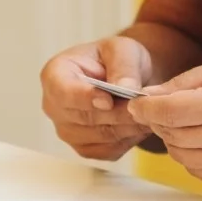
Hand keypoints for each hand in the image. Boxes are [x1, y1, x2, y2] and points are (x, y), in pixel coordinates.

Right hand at [39, 35, 156, 159]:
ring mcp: (67, 131)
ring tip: (148, 113)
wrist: (126, 79)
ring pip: (100, 136)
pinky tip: (139, 124)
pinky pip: (108, 150)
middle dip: (117, 113)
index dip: (85, 98)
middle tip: (144, 106)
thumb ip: (123, 67)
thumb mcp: (122, 50)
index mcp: (54, 75)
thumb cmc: (117, 58)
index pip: (63, 93)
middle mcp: (54, 107)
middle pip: (84, 118)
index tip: (109, 100)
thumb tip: (124, 87)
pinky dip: (128, 139)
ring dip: (127, 126)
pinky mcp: (84, 148)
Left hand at [128, 55, 201, 185]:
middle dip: (160, 119)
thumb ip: (185, 83)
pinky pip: (197, 169)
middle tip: (166, 106)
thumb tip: (150, 96)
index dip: (144, 107)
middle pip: (169, 134)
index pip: (166, 112)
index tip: (136, 102)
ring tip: (190, 119)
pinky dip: (191, 154)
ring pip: (180, 154)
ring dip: (175, 137)